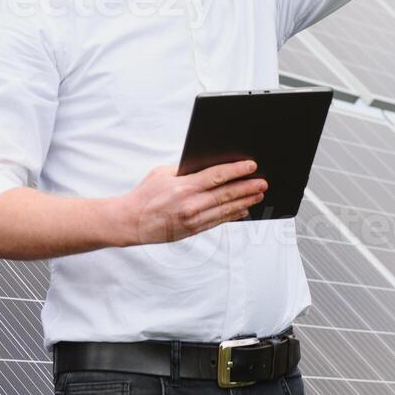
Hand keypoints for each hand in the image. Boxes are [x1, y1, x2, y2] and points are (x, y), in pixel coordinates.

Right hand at [115, 159, 267, 246]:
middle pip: (226, 194)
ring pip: (225, 209)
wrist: (131, 222)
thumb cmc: (145, 194)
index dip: (237, 171)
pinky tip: (243, 209)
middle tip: (263, 182)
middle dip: (247, 187)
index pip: (217, 176)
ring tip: (258, 195)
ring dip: (244, 202)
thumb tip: (207, 164)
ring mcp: (193, 220)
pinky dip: (232, 215)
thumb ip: (185, 170)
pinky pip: (217, 222)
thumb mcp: (162, 173)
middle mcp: (191, 204)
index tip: (251, 165)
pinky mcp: (192, 230)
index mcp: (184, 187)